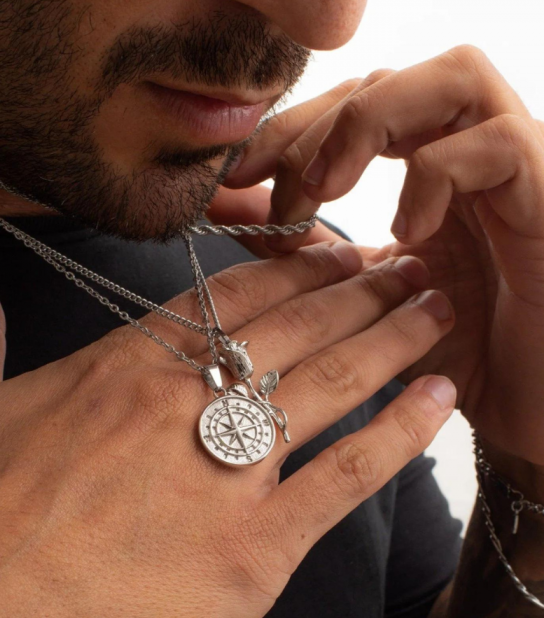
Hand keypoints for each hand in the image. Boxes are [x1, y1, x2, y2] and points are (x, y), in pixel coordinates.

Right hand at [0, 245, 454, 617]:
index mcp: (123, 368)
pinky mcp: (252, 552)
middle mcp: (182, 405)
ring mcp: (224, 475)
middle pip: (297, 326)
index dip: (294, 269)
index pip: (232, 297)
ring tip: (435, 308)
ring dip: (393, 338)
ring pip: (334, 382)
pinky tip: (437, 398)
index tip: (336, 253)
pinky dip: (400, 435)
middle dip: (360, 290)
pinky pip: (346, 475)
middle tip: (408, 264)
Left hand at [223, 44, 543, 466]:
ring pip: (453, 78)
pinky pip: (495, 146)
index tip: (237, 177)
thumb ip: (316, 259)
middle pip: (391, 80)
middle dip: (317, 127)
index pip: (353, 107)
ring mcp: (518, 172)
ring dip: (371, 125)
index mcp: (428, 176)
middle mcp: (473, 159)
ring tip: (332, 192)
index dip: (291, 130)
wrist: (533, 406)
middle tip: (281, 193)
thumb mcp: (368, 303)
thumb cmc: (455, 355)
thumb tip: (248, 221)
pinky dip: (435, 177)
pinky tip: (409, 233)